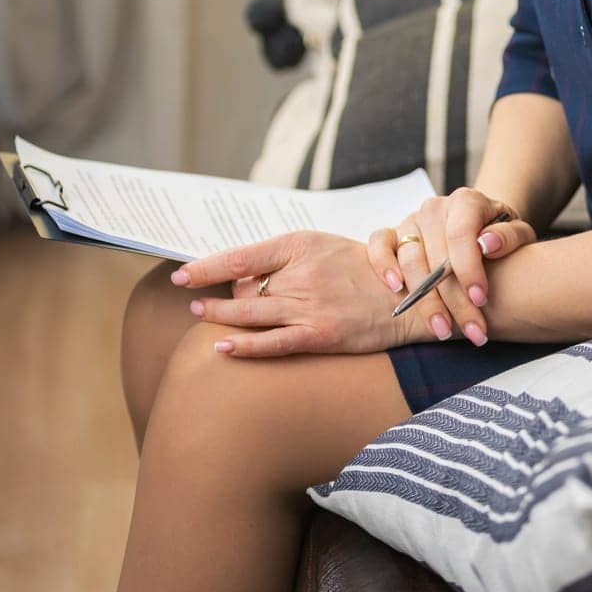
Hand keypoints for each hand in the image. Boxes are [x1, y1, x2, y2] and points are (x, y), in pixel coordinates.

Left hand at [169, 229, 445, 357]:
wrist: (408, 297)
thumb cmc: (361, 270)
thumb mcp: (323, 247)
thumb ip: (285, 258)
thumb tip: (241, 274)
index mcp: (301, 244)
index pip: (241, 256)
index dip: (207, 266)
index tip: (183, 274)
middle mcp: (302, 273)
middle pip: (243, 287)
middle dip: (216, 293)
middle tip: (193, 299)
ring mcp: (310, 306)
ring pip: (251, 314)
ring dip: (221, 316)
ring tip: (201, 315)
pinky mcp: (320, 335)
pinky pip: (273, 343)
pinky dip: (244, 346)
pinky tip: (222, 347)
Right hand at [366, 187, 537, 345]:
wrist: (480, 230)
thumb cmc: (500, 235)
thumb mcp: (518, 233)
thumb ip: (509, 237)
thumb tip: (489, 244)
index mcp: (466, 201)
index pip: (461, 234)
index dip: (469, 269)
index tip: (481, 299)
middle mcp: (435, 208)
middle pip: (437, 257)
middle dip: (456, 301)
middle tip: (473, 332)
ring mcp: (411, 221)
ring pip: (410, 259)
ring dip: (425, 300)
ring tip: (442, 330)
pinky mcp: (393, 234)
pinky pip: (378, 245)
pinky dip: (383, 265)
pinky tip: (396, 289)